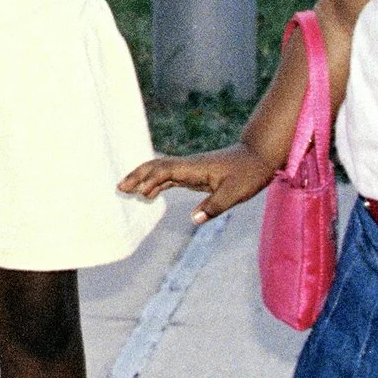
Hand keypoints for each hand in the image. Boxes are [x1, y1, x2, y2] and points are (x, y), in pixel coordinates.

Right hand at [117, 144, 277, 221]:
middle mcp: (188, 166)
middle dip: (137, 175)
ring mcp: (190, 169)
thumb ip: (213, 206)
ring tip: (126, 190)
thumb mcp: (235, 193)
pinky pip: (170, 178)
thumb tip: (193, 220)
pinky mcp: (194, 175)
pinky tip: (149, 194)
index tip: (137, 191)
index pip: (166, 170)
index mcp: (195, 168)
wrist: (258, 157)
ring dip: (143, 179)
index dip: (150, 178)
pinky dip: (156, 184)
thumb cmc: (248, 173)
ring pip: (160, 172)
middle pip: (156, 167)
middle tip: (119, 187)